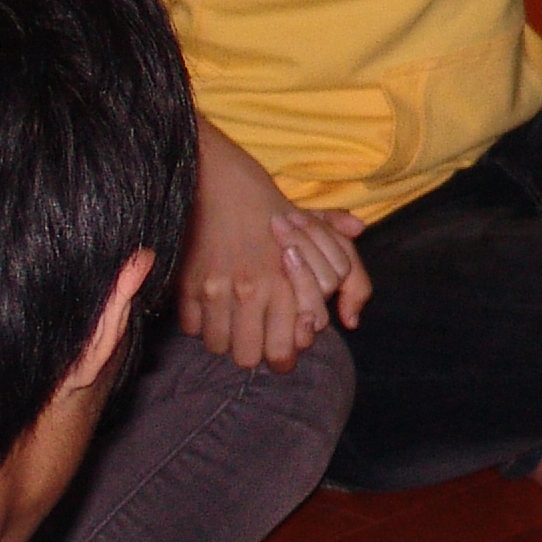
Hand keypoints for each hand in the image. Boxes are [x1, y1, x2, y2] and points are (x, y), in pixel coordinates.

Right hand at [185, 121, 359, 369]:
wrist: (222, 185)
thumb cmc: (275, 212)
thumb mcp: (321, 237)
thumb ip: (349, 273)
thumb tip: (354, 318)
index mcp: (287, 279)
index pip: (289, 345)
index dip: (287, 355)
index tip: (284, 350)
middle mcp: (253, 289)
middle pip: (252, 356)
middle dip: (256, 352)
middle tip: (257, 341)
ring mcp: (217, 290)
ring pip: (221, 347)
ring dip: (227, 340)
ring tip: (234, 323)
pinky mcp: (187, 288)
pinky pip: (193, 329)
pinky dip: (201, 324)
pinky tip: (211, 309)